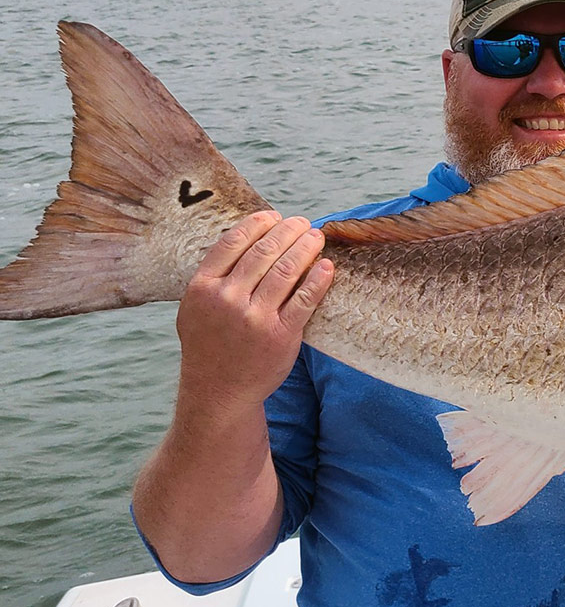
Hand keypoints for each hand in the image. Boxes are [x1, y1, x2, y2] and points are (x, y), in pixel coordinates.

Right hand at [174, 211, 334, 410]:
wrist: (218, 391)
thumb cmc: (210, 343)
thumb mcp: (195, 307)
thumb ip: (214, 276)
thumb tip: (245, 239)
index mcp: (203, 287)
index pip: (233, 242)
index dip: (257, 223)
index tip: (274, 216)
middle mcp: (227, 299)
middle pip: (264, 251)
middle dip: (288, 230)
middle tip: (302, 222)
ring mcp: (255, 318)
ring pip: (286, 270)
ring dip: (306, 247)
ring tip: (316, 237)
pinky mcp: (281, 335)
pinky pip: (305, 299)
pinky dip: (319, 278)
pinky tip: (327, 266)